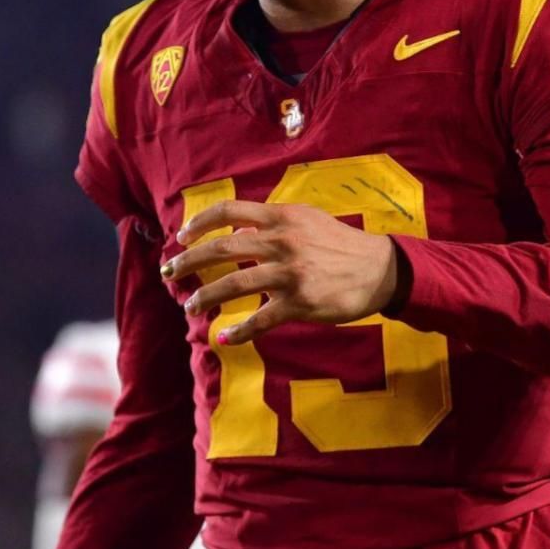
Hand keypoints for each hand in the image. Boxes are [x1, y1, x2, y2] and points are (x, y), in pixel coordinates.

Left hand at [161, 200, 400, 345]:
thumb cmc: (340, 244)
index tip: (182, 237)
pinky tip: (223, 337)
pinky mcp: (300, 303)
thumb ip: (273, 221)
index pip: (229, 211)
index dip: (199, 223)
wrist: (379, 269)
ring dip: (205, 296)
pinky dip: (238, 331)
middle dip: (189, 261)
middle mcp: (282, 242)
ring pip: (234, 285)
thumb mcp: (307, 219)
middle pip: (222, 249)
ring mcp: (290, 274)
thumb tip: (237, 227)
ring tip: (190, 305)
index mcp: (281, 217)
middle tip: (170, 272)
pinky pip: (261, 320)